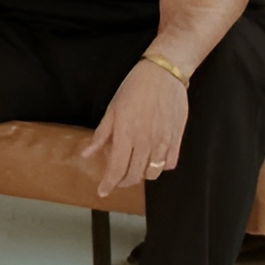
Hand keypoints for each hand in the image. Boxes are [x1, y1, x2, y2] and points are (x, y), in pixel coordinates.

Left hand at [76, 58, 188, 194]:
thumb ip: (101, 134)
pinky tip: (153, 159)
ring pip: (152, 173)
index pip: (116, 169)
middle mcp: (145, 141)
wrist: (164, 73)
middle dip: (123, 181)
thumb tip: (87, 153)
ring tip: (135, 167)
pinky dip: (160, 166)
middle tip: (117, 178)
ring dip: (141, 175)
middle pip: (134, 175)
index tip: (103, 191)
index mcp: (126, 134)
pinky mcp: (176, 138)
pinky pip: (169, 163)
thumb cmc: (135, 87)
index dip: (108, 183)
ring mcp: (163, 141)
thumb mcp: (112, 108)